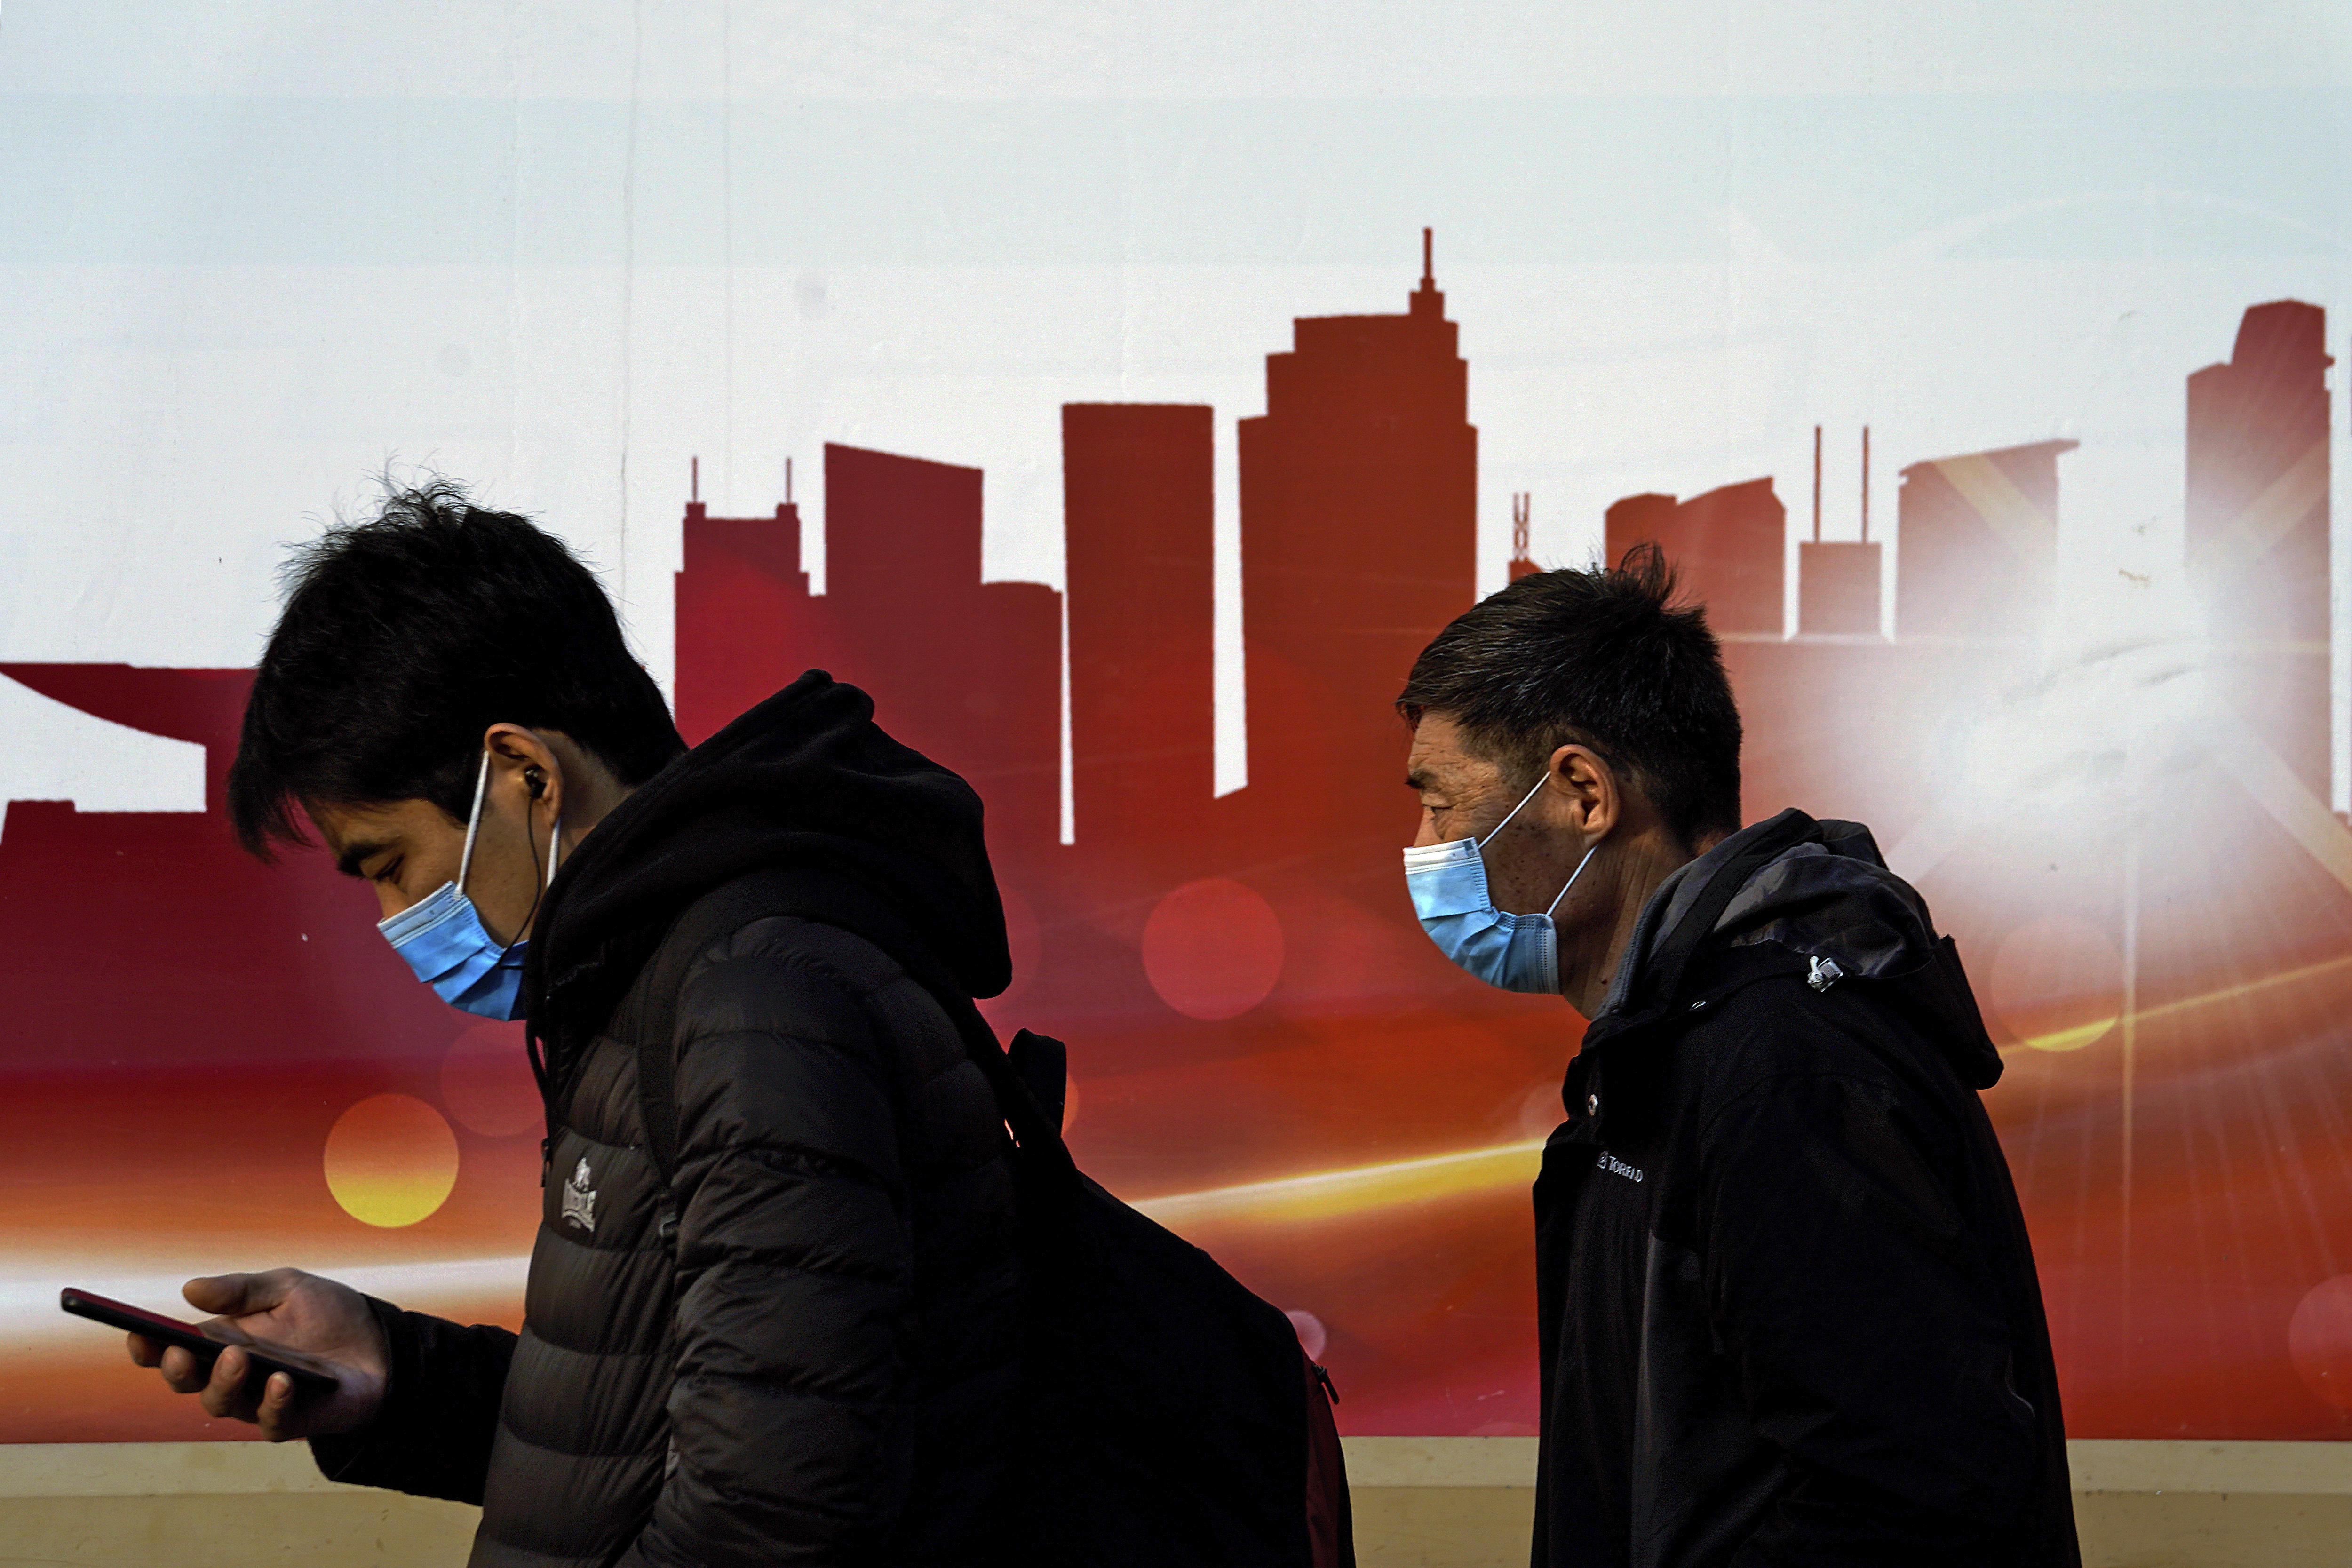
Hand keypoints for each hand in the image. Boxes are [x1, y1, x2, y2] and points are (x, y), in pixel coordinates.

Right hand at [126, 1269, 387, 1441]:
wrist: (382, 1343)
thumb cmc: (329, 1315)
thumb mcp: (288, 1287)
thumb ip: (242, 1290)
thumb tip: (190, 1290)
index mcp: (223, 1340)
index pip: (174, 1348)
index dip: (150, 1346)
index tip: (138, 1333)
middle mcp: (233, 1374)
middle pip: (188, 1381)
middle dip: (177, 1368)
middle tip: (180, 1351)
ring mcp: (259, 1400)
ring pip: (222, 1403)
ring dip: (223, 1382)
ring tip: (237, 1357)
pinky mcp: (291, 1419)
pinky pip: (271, 1420)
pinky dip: (273, 1401)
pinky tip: (282, 1380)